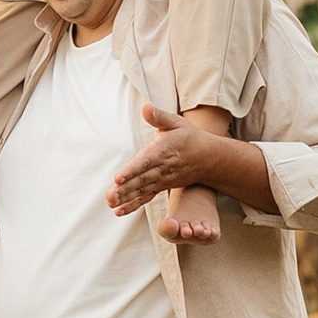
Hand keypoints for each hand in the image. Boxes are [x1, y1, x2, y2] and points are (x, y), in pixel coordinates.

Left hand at [106, 104, 227, 217]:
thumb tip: (145, 106)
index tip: (118, 178)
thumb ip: (158, 116)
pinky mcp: (162, 187)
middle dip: (125, 189)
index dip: (132, 170)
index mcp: (163, 150)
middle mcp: (162, 168)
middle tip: (109, 197)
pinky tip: (119, 211)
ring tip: (111, 204)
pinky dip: (133, 205)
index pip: (145, 162)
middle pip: (141, 180)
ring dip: (126, 198)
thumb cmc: (188, 136)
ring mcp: (162, 180)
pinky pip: (146, 198)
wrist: (208, 157)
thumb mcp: (176, 122)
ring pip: (142, 190)